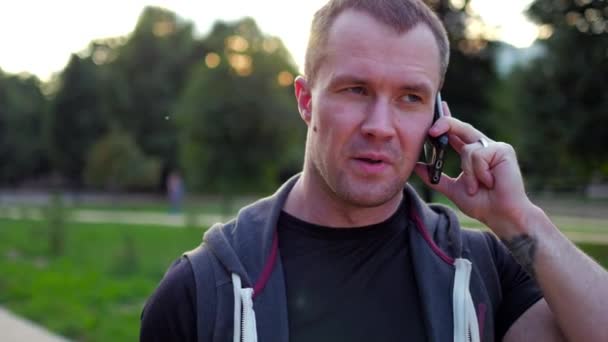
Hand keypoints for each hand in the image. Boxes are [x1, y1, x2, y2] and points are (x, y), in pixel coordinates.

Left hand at [413, 102, 534, 238]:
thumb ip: (435, 177)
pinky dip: (478, 173)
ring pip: (467, 150)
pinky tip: (489, 182)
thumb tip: (415, 166)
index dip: (447, 120)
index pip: (456, 133)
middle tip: (431, 130)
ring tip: (477, 187)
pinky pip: (478, 155)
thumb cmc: (482, 204)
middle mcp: (483, 147)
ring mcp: (495, 147)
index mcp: (472, 153)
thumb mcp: (452, 189)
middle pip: (461, 128)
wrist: (502, 215)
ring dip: (468, 173)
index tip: (439, 107)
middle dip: (446, 124)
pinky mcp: (503, 150)